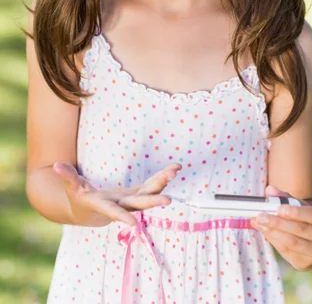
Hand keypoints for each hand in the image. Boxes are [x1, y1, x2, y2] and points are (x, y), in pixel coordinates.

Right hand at [53, 161, 181, 226]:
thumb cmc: (76, 198)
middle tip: (168, 201)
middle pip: (138, 204)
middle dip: (152, 201)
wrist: (87, 212)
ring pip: (148, 193)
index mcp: (103, 206)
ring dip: (162, 183)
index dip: (122, 217)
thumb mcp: (71, 188)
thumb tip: (56, 165)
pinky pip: (151, 185)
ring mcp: (130, 200)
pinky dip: (162, 178)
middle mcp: (120, 205)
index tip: (134, 225)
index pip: (113, 213)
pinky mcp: (136, 194)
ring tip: (175, 170)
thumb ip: (67, 177)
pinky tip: (174, 169)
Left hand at [250, 185, 311, 270]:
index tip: (279, 208)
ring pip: (292, 242)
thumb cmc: (306, 216)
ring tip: (258, 222)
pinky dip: (274, 240)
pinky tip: (264, 231)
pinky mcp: (306, 263)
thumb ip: (285, 197)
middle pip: (301, 229)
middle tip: (261, 215)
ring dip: (273, 232)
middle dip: (278, 222)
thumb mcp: (301, 205)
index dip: (297, 212)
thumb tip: (270, 190)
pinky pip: (287, 251)